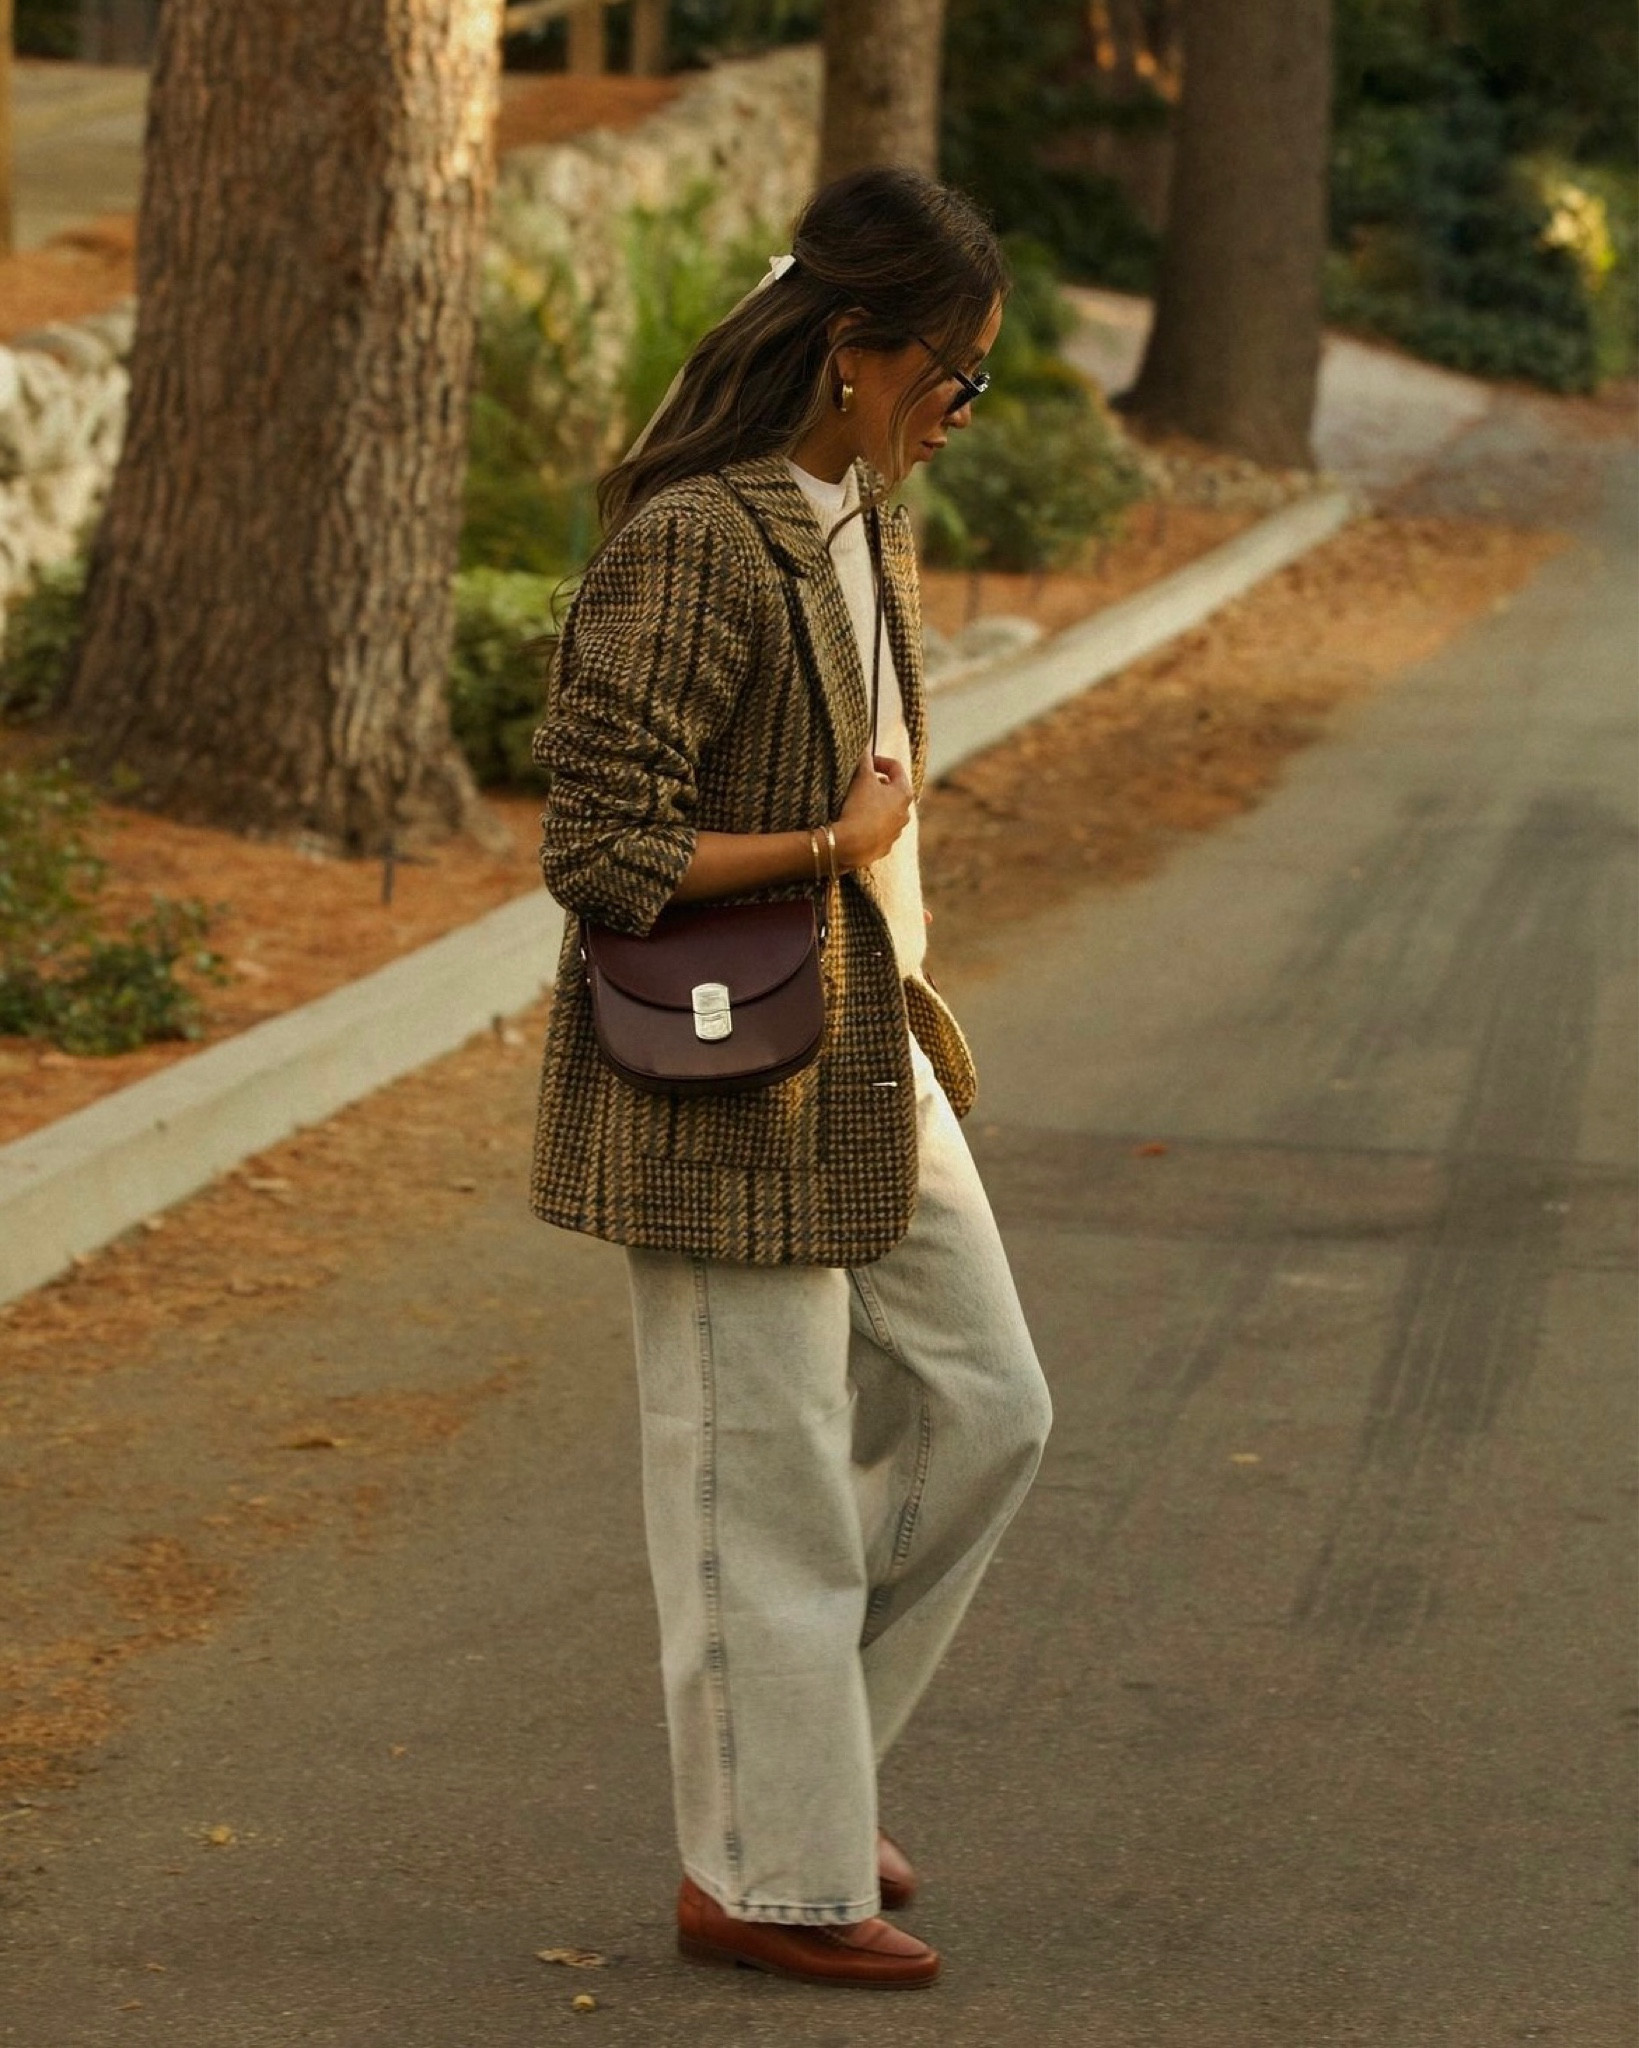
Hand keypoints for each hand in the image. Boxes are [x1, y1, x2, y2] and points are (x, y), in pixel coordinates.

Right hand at [834, 750, 912, 869]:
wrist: (850, 845)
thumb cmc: (859, 807)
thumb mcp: (861, 778)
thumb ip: (865, 760)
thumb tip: (865, 747)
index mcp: (904, 794)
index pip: (896, 767)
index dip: (879, 760)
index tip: (865, 762)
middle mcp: (905, 814)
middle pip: (893, 791)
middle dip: (877, 784)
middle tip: (860, 781)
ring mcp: (895, 833)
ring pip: (886, 813)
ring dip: (874, 805)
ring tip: (856, 803)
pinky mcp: (884, 848)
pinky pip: (878, 831)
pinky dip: (869, 824)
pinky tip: (855, 823)